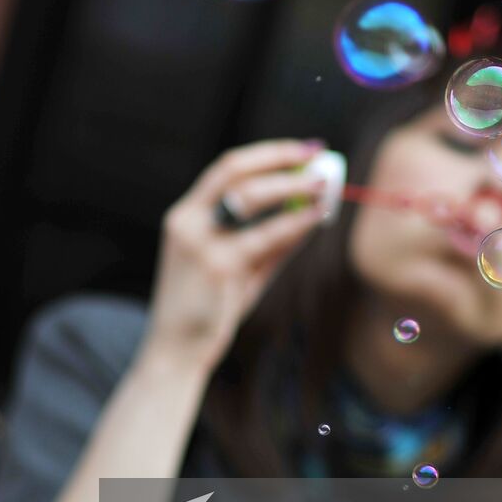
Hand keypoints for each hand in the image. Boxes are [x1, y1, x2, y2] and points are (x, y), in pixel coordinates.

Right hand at [142, 139, 329, 373]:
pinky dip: (294, 222)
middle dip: (280, 159)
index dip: (267, 154)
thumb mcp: (238, 267)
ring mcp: (199, 242)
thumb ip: (270, 240)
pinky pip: (264, 236)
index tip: (303, 150)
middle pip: (234, 171)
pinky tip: (316, 217)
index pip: (226, 169)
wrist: (175, 350)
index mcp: (185, 216)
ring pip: (251, 198)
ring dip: (293, 186)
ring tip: (325, 186)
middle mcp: (187, 221)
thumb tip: (313, 210)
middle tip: (318, 158)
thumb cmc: (208, 308)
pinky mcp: (217, 267)